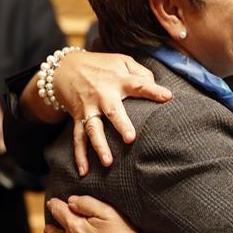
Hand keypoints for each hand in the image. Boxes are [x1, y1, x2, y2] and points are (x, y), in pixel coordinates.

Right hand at [54, 51, 172, 173]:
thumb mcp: (122, 61)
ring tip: (108, 162)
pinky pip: (78, 138)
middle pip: (112, 110)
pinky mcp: (78, 117)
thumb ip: (141, 73)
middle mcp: (103, 95)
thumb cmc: (101, 65)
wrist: (65, 67)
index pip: (138, 84)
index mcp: (118, 80)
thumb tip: (157, 89)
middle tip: (130, 139)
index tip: (167, 97)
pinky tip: (84, 171)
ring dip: (99, 145)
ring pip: (93, 128)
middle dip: (121, 124)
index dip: (153, 90)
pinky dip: (79, 155)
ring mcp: (89, 108)